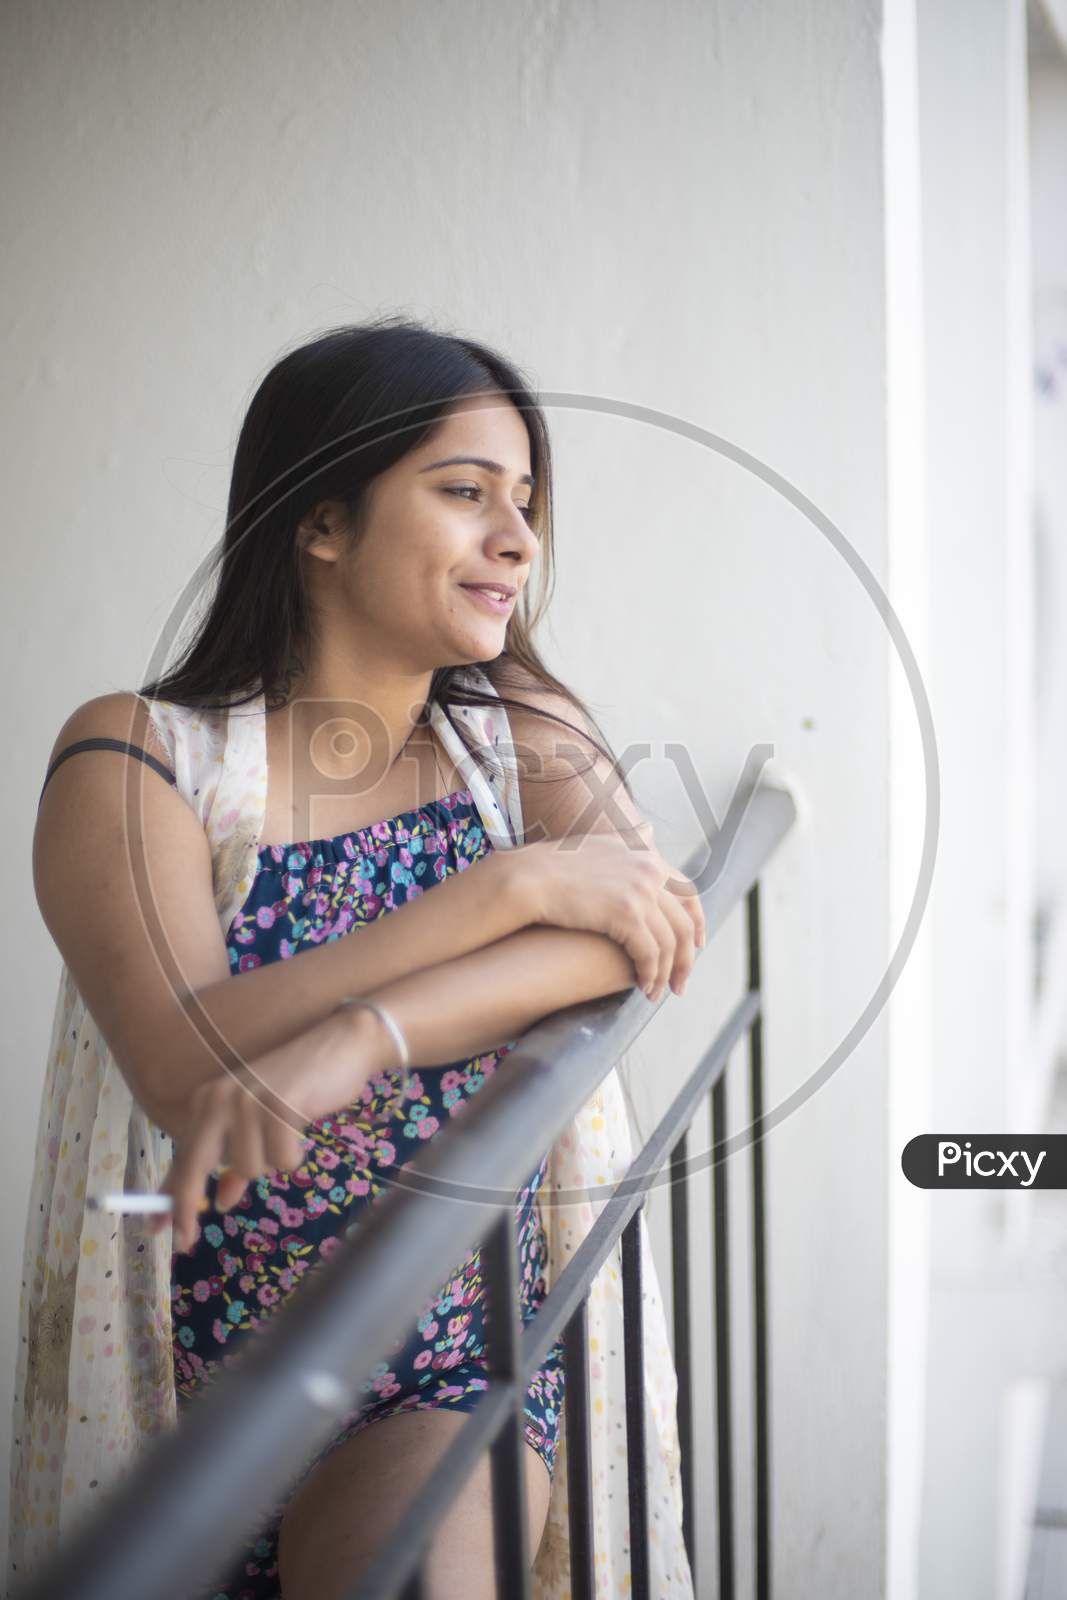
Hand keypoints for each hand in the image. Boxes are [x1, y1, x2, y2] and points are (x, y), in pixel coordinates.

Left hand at [154, 1005, 397, 1252]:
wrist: (339, 1046)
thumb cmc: (299, 1088)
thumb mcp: (257, 1125)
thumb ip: (234, 1161)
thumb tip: (220, 1200)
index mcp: (207, 1102)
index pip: (183, 1158)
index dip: (169, 1199)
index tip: (156, 1232)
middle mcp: (219, 1099)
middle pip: (194, 1169)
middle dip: (187, 1209)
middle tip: (185, 1244)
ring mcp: (247, 1102)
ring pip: (250, 1169)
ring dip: (272, 1161)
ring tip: (287, 1132)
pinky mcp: (279, 1107)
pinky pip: (282, 1160)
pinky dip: (295, 1153)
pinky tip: (302, 1126)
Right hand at [513, 821, 706, 1002]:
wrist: (529, 877)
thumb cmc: (555, 864)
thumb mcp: (601, 842)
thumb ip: (630, 840)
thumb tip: (651, 828)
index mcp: (648, 856)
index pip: (688, 893)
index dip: (697, 923)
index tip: (696, 946)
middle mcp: (651, 871)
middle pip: (683, 923)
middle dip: (684, 959)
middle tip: (678, 984)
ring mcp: (641, 891)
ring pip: (668, 943)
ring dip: (665, 973)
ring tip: (654, 992)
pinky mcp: (627, 914)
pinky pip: (649, 954)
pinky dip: (649, 974)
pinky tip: (642, 986)